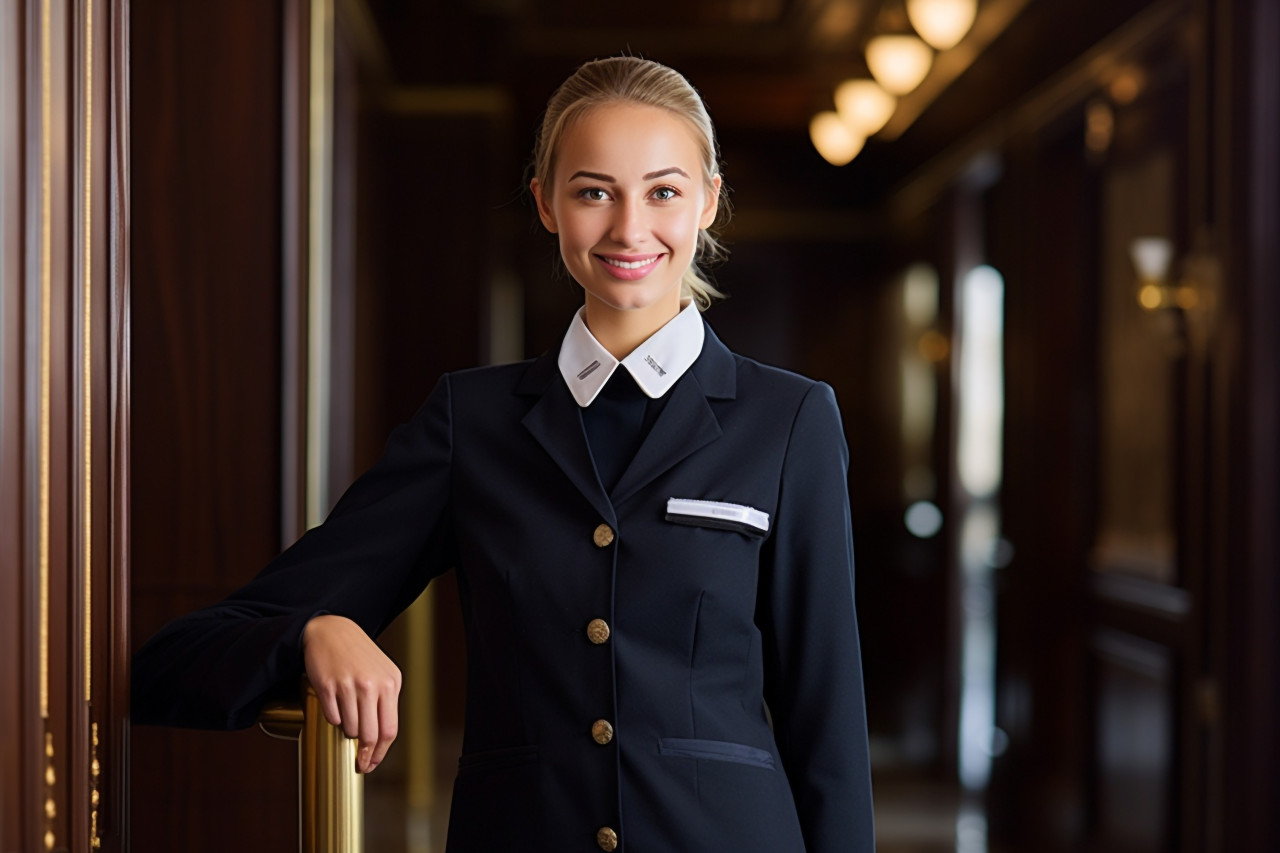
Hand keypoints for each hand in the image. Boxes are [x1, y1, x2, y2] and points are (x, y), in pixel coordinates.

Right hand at [301, 614, 401, 772]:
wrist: (331, 631)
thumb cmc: (358, 655)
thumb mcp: (382, 674)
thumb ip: (384, 703)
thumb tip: (379, 741)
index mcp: (391, 683)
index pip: (390, 729)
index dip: (380, 753)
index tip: (372, 764)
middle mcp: (372, 685)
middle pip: (370, 735)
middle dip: (364, 754)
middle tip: (359, 762)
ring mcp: (349, 685)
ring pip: (350, 729)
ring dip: (348, 730)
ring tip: (347, 713)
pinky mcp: (328, 687)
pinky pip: (332, 718)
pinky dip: (334, 718)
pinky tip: (335, 704)